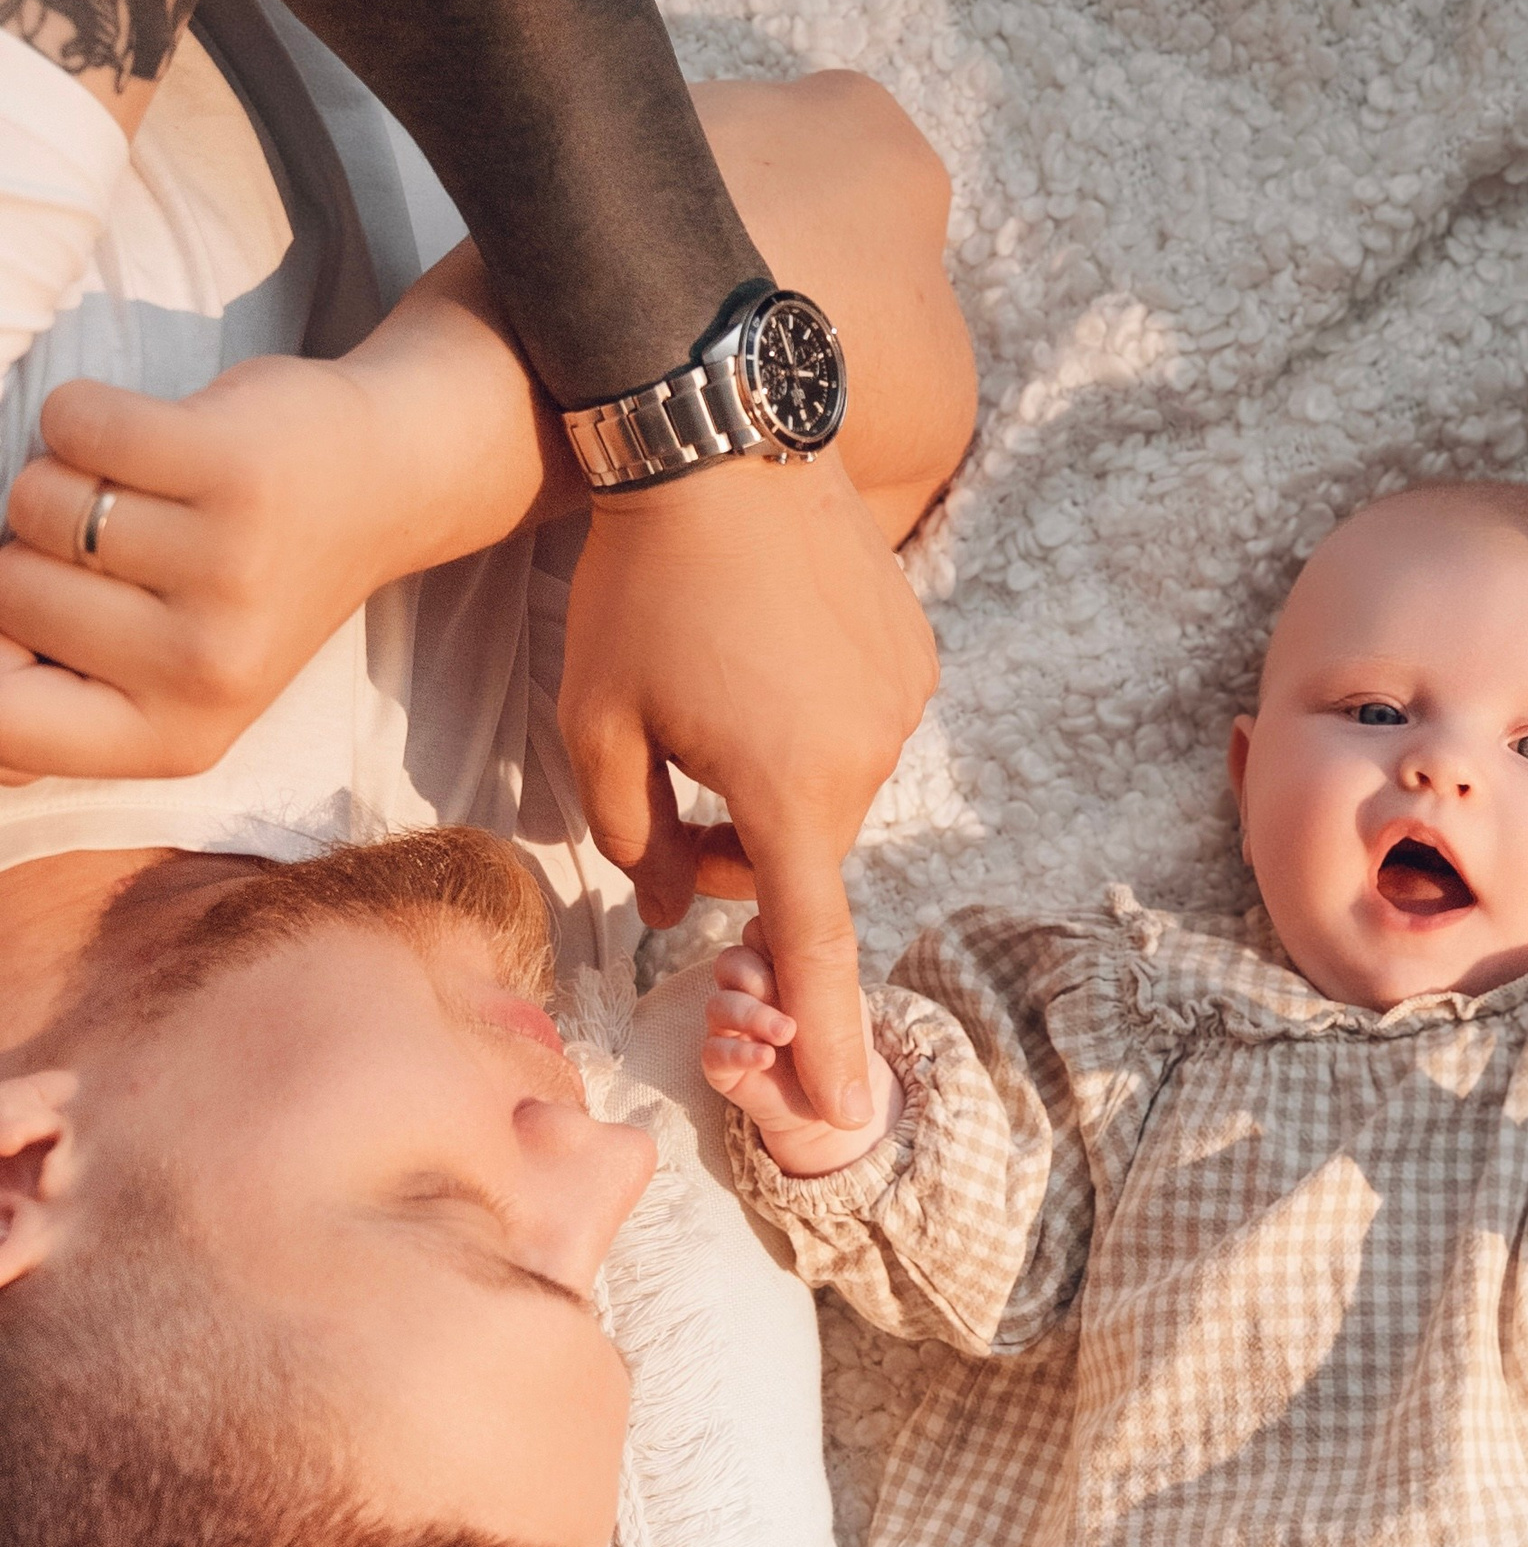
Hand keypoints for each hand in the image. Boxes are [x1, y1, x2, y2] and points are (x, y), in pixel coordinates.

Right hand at [0, 361, 407, 783]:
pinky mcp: (237, 472)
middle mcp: (204, 671)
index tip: (28, 617)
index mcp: (175, 737)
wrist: (381, 486)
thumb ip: (67, 707)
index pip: (1, 726)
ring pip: (33, 499)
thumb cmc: (238, 578)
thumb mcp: (168, 678)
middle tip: (130, 546)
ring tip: (149, 495)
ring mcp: (227, 573)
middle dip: (36, 550)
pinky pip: (72, 422)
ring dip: (67, 476)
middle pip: (5, 586)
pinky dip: (87, 412)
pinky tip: (155, 440)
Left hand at [562, 451, 937, 1133]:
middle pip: (799, 854)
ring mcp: (901, 703)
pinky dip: (808, 716)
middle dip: (737, 846)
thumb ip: (628, 836)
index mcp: (784, 790)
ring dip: (771, 779)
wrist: (716, 435)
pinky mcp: (914, 653)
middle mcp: (865, 758)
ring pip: (827, 789)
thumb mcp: (594, 723)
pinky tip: (761, 647)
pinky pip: (857, 723)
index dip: (826, 1034)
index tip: (847, 1111)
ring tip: (712, 686)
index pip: (810, 943)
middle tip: (666, 779)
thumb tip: (672, 901)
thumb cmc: (637, 586)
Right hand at [701, 924, 899, 1177]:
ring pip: (718, 1005)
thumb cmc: (835, 1046)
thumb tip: (826, 1012)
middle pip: (730, 962)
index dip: (770, 939)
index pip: (757, 933)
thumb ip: (833, 999)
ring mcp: (730, 1028)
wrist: (830, 1100)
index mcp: (773, 968)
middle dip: (755, 972)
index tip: (796, 955)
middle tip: (786, 991)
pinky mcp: (720, 1065)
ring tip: (787, 1031)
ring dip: (751, 1014)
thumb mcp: (846, 1013)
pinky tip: (767, 1056)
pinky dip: (740, 1052)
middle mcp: (745, 993)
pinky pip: (713, 1052)